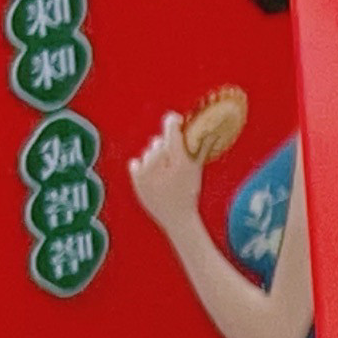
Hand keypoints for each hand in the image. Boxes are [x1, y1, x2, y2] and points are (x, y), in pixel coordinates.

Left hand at [129, 114, 201, 234]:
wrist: (176, 218)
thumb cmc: (188, 193)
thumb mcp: (196, 170)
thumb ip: (196, 148)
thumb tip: (201, 128)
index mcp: (180, 160)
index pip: (171, 131)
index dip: (172, 121)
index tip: (176, 119)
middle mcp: (162, 163)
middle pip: (158, 141)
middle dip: (166, 146)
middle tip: (173, 159)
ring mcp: (147, 171)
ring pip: (148, 152)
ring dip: (155, 157)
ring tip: (164, 172)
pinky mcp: (136, 179)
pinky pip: (136, 162)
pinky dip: (143, 166)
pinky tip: (152, 176)